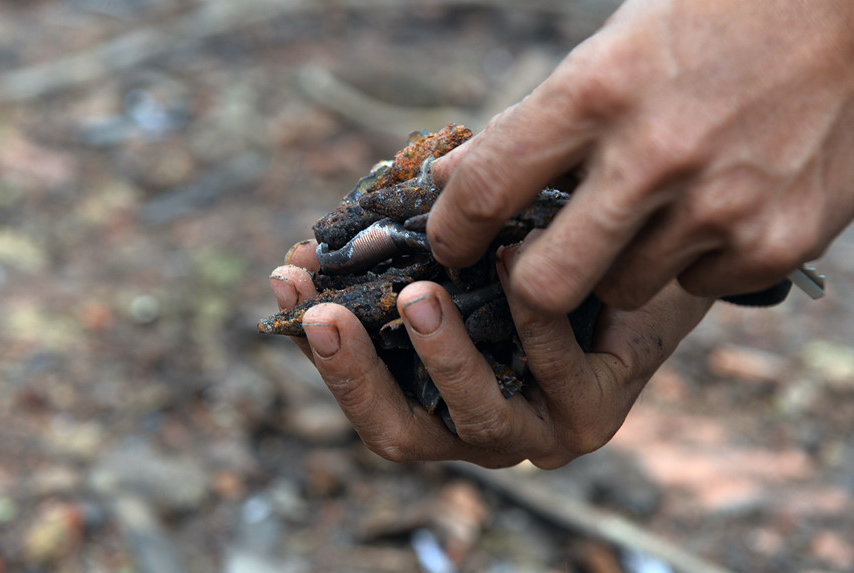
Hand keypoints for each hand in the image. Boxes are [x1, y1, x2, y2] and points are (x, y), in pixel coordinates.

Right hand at [271, 240, 711, 468]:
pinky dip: (527, 313)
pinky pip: (553, 367)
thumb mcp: (463, 247)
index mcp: (437, 397)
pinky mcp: (594, 415)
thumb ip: (399, 247)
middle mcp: (478, 427)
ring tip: (420, 291)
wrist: (643, 259)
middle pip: (399, 433)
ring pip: (474, 414)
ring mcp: (536, 430)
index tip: (287, 277)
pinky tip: (511, 255)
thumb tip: (312, 243)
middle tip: (324, 314)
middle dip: (353, 375)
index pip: (362, 389)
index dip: (317, 343)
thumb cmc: (540, 256)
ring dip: (441, 354)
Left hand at [428, 0, 853, 312]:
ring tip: (651, 209)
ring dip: (619, 263)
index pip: (485, 188)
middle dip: (526, 282)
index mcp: (596, 92)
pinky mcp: (778, 240)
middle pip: (544, 283)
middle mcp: (655, 155)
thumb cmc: (704, 28)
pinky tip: (715, 208)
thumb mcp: (606, 57)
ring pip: (622, 290)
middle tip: (534, 264)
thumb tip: (449, 180)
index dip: (450, 231)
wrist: (843, 12)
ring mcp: (722, 205)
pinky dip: (692, 261)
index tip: (450, 246)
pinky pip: (697, 287)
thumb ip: (527, 128)